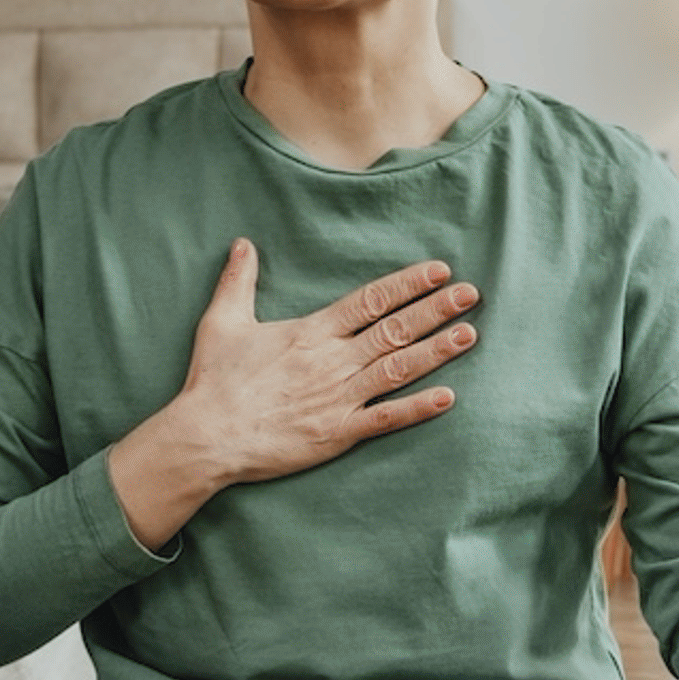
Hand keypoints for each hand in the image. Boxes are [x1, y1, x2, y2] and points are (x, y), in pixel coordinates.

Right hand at [107, 241, 479, 547]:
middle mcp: (332, 361)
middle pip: (395, 329)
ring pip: (398, 369)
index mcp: (311, 332)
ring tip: (469, 334)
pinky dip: (418, 408)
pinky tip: (448, 397)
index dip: (408, 284)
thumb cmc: (213, 381)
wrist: (207, 436)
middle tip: (471, 294)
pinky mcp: (338, 433)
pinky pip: (386, 419)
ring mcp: (339, 398)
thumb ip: (238, 281)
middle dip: (436, 310)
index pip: (371, 300)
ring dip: (436, 351)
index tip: (440, 271)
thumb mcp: (222, 322)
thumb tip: (244, 243)